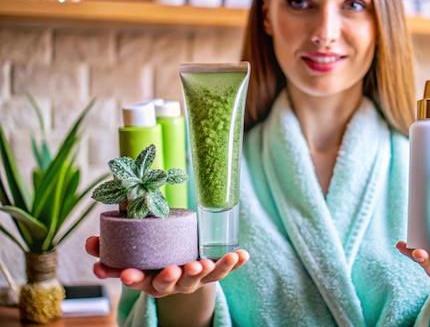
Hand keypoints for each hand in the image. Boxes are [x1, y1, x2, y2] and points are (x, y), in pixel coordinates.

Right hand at [85, 236, 248, 297]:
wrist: (179, 272)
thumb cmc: (151, 259)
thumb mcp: (129, 257)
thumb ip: (108, 250)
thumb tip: (90, 242)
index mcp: (149, 279)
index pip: (138, 281)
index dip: (131, 278)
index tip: (127, 274)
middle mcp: (172, 282)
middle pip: (170, 284)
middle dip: (169, 277)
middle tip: (171, 269)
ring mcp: (193, 279)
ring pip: (199, 279)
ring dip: (202, 271)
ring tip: (203, 263)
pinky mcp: (212, 273)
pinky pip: (225, 269)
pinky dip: (234, 263)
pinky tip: (243, 254)